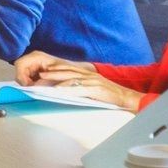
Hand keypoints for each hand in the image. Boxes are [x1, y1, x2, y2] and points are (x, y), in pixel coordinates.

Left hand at [14, 54, 139, 109]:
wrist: (128, 98)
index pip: (70, 69)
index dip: (57, 69)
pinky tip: (58, 90)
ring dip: (56, 78)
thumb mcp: (95, 90)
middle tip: (39, 73)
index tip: (45, 70)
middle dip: (52, 71)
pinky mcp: (96, 88)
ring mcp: (93, 81)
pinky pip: (79, 87)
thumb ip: (84, 88)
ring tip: (43, 79)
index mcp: (89, 74)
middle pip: (68, 70)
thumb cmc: (111, 97)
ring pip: (71, 77)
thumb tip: (70, 93)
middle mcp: (90, 75)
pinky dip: (67, 88)